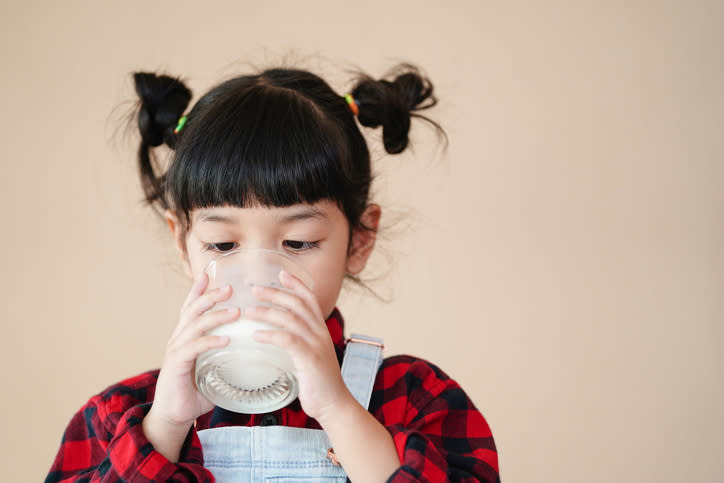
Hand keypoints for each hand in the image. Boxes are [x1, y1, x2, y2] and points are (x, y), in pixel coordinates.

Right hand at [146, 272, 238, 431]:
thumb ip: (228, 358)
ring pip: (195, 325)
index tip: (210, 273)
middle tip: (230, 287)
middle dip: (211, 296)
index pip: (191, 308)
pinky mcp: (176, 366)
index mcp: (186, 336)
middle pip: (193, 310)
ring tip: (236, 311)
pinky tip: (225, 339)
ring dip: (216, 316)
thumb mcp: (212, 369)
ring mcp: (176, 351)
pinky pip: (193, 348)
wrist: (173, 416)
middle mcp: (179, 339)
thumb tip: (254, 352)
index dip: (199, 290)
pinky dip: (210, 341)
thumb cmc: (195, 392)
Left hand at [248, 270, 354, 421]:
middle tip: (255, 288)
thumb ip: (300, 344)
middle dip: (276, 293)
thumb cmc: (319, 384)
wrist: (334, 405)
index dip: (296, 284)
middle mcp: (320, 333)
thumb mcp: (311, 357)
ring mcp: (316, 344)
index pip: (309, 299)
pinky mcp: (310, 358)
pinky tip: (255, 335)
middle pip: (298, 304)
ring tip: (248, 310)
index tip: (281, 273)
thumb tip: (280, 338)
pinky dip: (270, 335)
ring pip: (291, 319)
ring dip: (267, 312)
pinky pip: (288, 340)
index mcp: (320, 330)